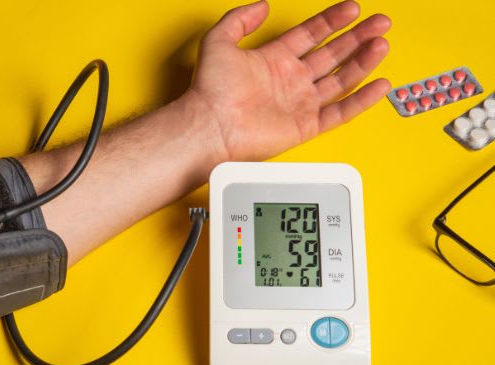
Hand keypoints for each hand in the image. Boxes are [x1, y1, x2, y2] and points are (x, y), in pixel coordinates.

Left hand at [188, 0, 390, 161]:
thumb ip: (239, 19)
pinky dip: (361, 100)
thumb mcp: (218, 41)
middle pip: (332, 54)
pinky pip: (340, 112)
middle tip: (379, 22)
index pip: (311, 35)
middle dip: (357, 37)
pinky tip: (379, 85)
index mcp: (274, 60)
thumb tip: (261, 5)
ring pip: (340, 80)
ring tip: (381, 44)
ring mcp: (299, 104)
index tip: (352, 8)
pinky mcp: (305, 126)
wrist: (210, 126)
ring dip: (362, 62)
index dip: (332, 21)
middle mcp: (290, 81)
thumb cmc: (211, 90)